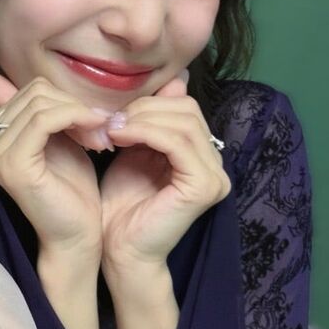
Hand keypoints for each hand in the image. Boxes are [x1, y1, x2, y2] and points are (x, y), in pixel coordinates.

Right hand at [0, 70, 112, 268]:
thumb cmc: (73, 193)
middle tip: (101, 130)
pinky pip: (43, 121)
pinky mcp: (14, 165)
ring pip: (41, 103)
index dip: (68, 101)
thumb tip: (40, 83)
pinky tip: (94, 135)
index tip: (94, 122)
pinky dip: (75, 118)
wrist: (77, 237)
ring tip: (99, 137)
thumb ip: (48, 113)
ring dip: (79, 114)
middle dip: (75, 106)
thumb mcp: (60, 141)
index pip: (30, 92)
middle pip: (35, 93)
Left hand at [100, 77, 230, 278]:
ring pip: (183, 123)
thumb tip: (175, 79)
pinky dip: (146, 132)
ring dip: (142, 119)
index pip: (185, 108)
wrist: (118, 249)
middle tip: (111, 120)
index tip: (115, 113)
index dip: (149, 103)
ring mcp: (215, 177)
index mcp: (202, 156)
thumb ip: (152, 120)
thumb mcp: (136, 150)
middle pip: (188, 111)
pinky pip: (177, 142)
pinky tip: (120, 136)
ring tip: (112, 128)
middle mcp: (216, 165)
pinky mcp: (204, 187)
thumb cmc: (122, 203)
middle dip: (145, 109)